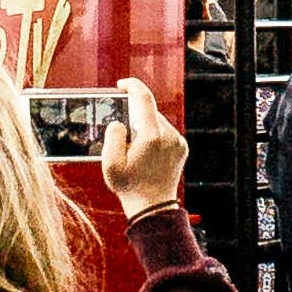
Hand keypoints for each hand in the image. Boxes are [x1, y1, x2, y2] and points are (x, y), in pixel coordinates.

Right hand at [100, 77, 188, 217]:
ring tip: (134, 151)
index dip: (132, 86)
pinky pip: (165, 133)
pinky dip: (154, 136)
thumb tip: (120, 122)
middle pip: (149, 112)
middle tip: (122, 135)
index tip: (122, 84)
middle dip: (133, 117)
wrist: (153, 207)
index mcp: (151, 135)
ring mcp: (178, 141)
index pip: (144, 98)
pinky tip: (145, 154)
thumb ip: (112, 137)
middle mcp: (169, 134)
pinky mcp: (181, 148)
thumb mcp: (110, 164)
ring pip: (157, 123)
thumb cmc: (130, 187)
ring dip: (144, 128)